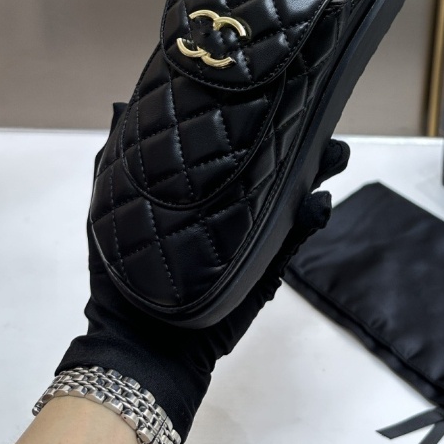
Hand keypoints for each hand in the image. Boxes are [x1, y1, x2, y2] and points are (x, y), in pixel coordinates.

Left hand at [58, 103, 349, 443]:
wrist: (141, 345)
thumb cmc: (122, 279)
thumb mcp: (110, 212)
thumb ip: (114, 161)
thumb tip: (119, 107)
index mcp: (201, 196)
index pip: (236, 153)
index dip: (258, 127)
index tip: (274, 97)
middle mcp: (232, 212)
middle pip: (273, 171)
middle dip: (298, 145)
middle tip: (317, 119)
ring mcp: (254, 241)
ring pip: (292, 200)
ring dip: (316, 175)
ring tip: (334, 153)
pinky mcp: (267, 268)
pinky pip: (295, 239)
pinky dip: (312, 219)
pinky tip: (320, 201)